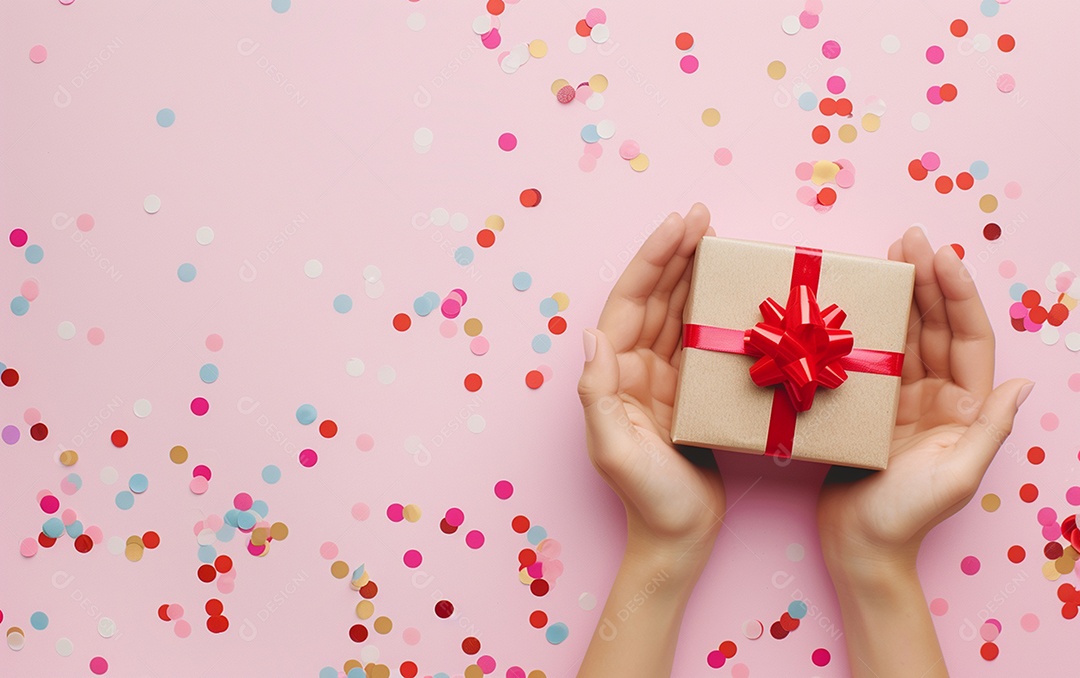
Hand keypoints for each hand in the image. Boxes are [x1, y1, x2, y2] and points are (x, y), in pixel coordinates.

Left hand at [577, 203, 724, 566]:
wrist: (679, 537)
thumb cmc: (647, 499)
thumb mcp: (615, 450)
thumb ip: (598, 394)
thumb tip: (591, 335)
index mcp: (616, 373)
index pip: (631, 303)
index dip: (652, 261)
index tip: (677, 225)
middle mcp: (636, 367)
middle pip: (656, 297)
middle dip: (676, 254)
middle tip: (704, 216)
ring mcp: (665, 377)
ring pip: (679, 311)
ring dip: (695, 274)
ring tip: (718, 238)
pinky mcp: (693, 391)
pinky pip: (702, 339)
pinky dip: (715, 310)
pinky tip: (734, 289)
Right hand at [817, 226, 1031, 571]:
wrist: (857, 544)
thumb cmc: (907, 516)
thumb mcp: (957, 475)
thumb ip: (989, 428)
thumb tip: (1024, 383)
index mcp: (963, 409)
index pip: (967, 339)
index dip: (957, 296)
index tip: (940, 257)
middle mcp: (936, 397)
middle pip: (935, 326)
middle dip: (925, 279)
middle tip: (907, 237)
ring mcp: (900, 399)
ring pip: (903, 335)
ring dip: (898, 294)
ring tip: (887, 254)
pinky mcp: (867, 405)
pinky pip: (871, 356)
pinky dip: (866, 326)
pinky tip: (855, 301)